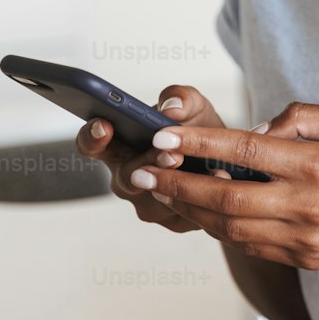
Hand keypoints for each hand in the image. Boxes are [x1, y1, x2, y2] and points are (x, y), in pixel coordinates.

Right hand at [75, 85, 224, 234]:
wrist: (228, 160)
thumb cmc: (198, 129)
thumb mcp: (192, 106)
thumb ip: (180, 98)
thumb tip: (171, 107)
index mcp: (120, 145)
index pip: (91, 144)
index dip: (92, 136)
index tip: (104, 124)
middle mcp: (127, 176)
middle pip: (126, 177)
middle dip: (148, 164)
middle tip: (171, 155)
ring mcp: (148, 203)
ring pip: (156, 199)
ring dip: (180, 185)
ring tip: (210, 170)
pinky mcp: (174, 221)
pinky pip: (183, 213)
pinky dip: (204, 197)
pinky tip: (224, 182)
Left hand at [126, 101, 318, 274]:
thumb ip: (302, 118)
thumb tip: (259, 128)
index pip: (244, 151)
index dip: (197, 145)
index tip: (162, 137)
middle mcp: (307, 206)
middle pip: (223, 200)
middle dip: (175, 186)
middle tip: (140, 172)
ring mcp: (305, 239)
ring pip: (231, 228)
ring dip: (192, 211)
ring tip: (164, 192)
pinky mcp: (306, 259)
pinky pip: (253, 245)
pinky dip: (225, 228)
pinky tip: (209, 213)